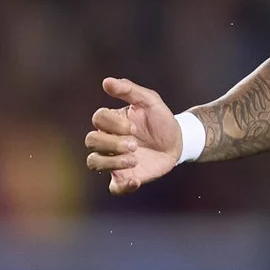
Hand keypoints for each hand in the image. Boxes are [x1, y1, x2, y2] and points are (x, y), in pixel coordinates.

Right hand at [84, 77, 184, 194]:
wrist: (178, 142)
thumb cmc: (161, 119)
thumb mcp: (150, 101)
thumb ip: (129, 90)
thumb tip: (106, 81)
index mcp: (112, 121)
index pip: (98, 119)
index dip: (113, 124)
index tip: (134, 127)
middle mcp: (108, 140)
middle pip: (91, 141)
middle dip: (111, 143)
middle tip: (134, 144)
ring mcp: (114, 160)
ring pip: (94, 162)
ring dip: (112, 162)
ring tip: (134, 159)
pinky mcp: (125, 178)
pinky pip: (114, 187)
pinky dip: (122, 186)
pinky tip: (136, 179)